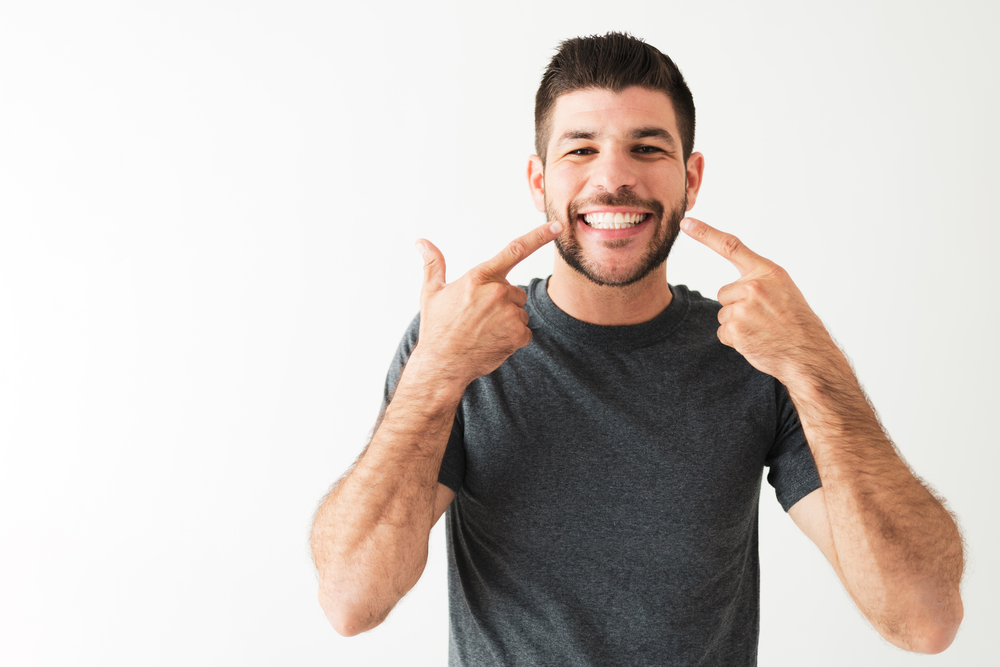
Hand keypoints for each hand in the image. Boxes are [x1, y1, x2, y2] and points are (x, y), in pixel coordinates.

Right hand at [413, 220, 563, 386]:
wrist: (442, 364)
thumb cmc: (437, 328)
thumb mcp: (431, 293)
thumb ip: (433, 264)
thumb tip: (421, 242)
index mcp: (479, 277)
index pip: (515, 250)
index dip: (539, 236)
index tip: (557, 226)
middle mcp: (497, 292)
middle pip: (515, 292)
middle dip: (503, 302)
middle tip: (479, 317)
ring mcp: (509, 314)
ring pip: (520, 312)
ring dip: (508, 320)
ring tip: (484, 330)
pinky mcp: (517, 334)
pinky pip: (524, 331)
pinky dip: (513, 338)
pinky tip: (493, 342)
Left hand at [680, 217, 837, 382]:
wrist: (808, 353)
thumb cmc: (796, 322)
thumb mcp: (783, 290)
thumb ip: (759, 281)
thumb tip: (731, 289)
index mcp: (768, 272)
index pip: (731, 246)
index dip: (705, 233)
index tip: (686, 222)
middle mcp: (754, 286)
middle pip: (724, 293)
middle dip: (737, 306)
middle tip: (763, 318)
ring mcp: (744, 308)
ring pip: (723, 313)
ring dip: (737, 324)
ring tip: (762, 330)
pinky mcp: (735, 329)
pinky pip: (722, 332)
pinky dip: (735, 340)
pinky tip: (756, 341)